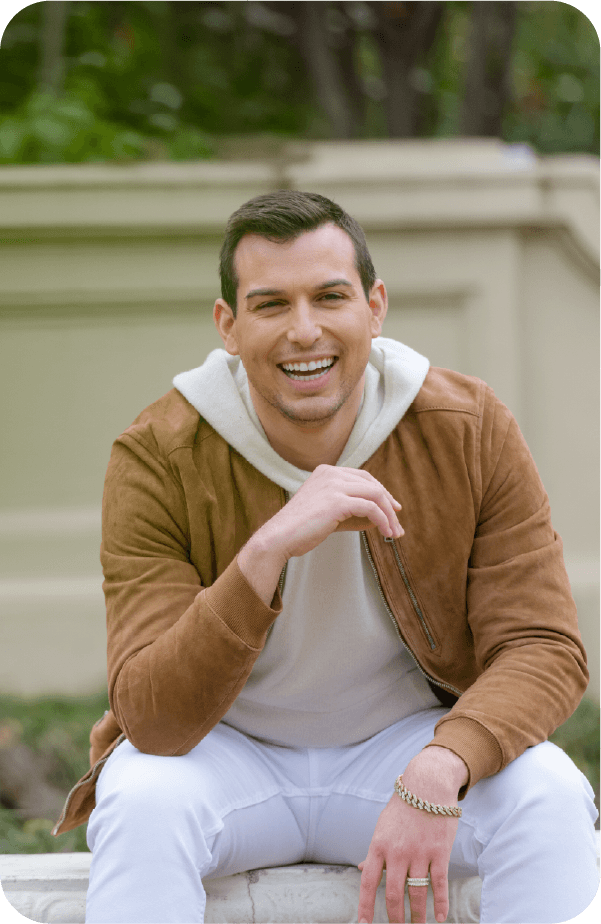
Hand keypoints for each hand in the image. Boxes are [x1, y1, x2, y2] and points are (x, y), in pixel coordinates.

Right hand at [258, 464, 402, 563]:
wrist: (279, 538)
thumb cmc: (302, 529)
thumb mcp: (329, 515)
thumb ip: (353, 512)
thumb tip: (382, 518)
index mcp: (326, 471)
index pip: (363, 477)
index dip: (381, 493)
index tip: (393, 510)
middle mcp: (330, 473)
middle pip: (372, 484)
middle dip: (388, 505)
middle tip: (397, 524)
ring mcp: (334, 485)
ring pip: (375, 495)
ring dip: (389, 515)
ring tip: (394, 532)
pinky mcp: (337, 501)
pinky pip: (371, 508)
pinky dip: (383, 520)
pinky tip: (387, 533)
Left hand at [357, 747, 467, 923]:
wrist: (427, 785)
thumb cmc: (403, 808)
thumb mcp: (383, 827)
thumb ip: (374, 851)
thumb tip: (360, 868)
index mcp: (379, 845)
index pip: (368, 881)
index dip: (365, 905)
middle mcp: (397, 851)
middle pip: (393, 893)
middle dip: (395, 917)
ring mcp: (419, 853)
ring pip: (417, 893)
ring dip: (417, 916)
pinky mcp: (439, 852)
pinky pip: (439, 884)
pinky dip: (440, 904)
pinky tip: (440, 918)